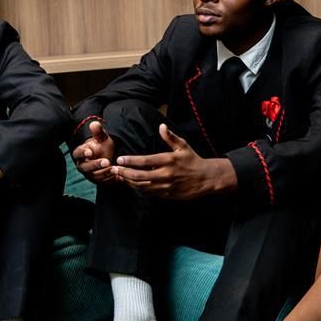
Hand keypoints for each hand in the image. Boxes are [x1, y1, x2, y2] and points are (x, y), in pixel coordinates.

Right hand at [71, 121, 115, 183]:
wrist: (107, 154)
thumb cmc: (101, 145)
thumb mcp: (101, 137)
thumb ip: (98, 131)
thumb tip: (94, 124)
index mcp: (80, 153)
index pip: (77, 153)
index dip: (82, 153)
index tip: (90, 152)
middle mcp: (82, 165)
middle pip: (85, 167)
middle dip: (95, 165)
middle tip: (106, 161)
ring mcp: (89, 174)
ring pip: (94, 176)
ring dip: (105, 173)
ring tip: (115, 169)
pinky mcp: (97, 180)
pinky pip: (103, 182)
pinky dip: (111, 180)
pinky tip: (119, 176)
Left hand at [110, 124, 236, 199]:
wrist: (206, 178)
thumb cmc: (193, 160)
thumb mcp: (183, 146)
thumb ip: (170, 137)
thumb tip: (161, 126)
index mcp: (168, 160)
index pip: (145, 161)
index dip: (130, 161)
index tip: (120, 160)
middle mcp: (166, 174)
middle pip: (140, 175)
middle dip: (125, 173)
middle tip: (114, 170)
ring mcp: (166, 186)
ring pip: (142, 186)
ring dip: (129, 182)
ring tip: (119, 176)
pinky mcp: (167, 194)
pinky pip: (149, 192)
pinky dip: (138, 188)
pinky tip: (131, 183)